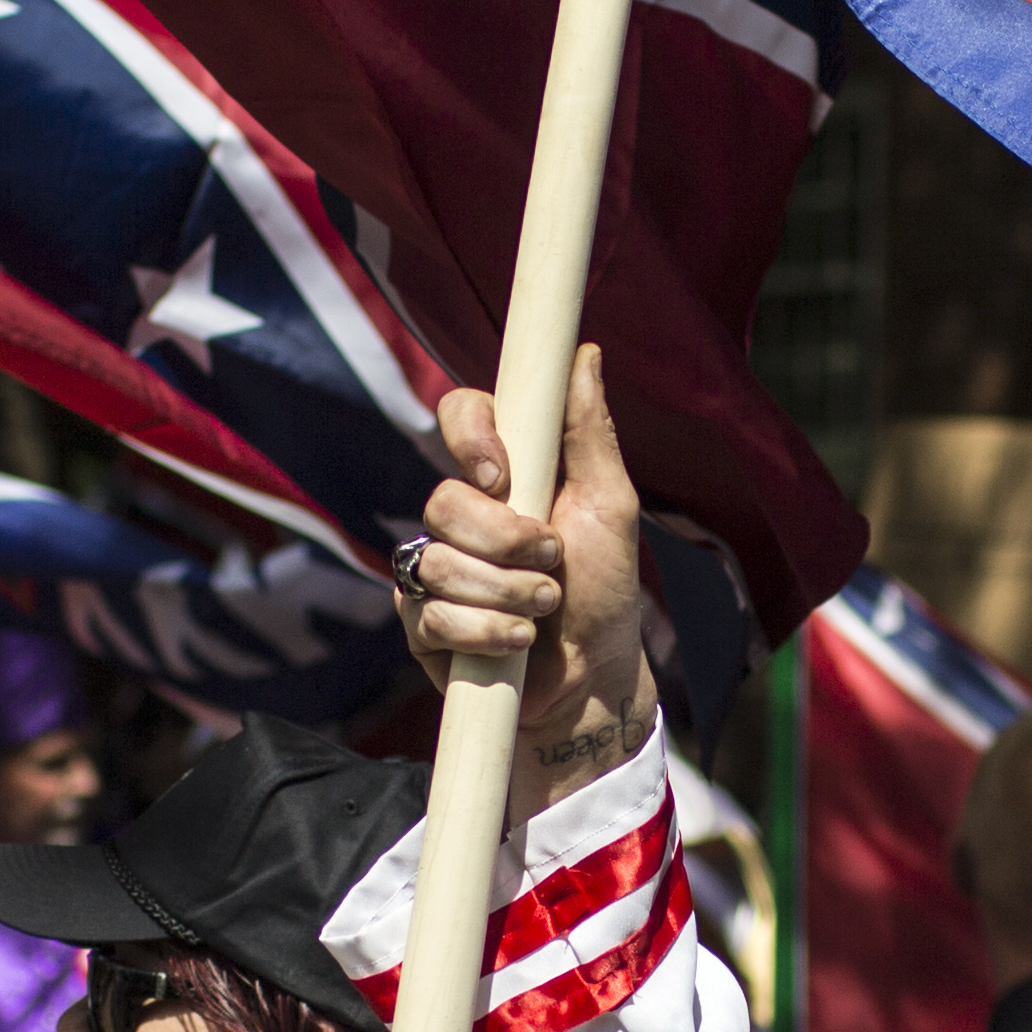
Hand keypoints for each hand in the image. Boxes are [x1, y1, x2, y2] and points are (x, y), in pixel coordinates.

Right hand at [407, 346, 655, 825]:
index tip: (504, 476)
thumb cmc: (606, 589)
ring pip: (436, 561)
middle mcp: (461, 514)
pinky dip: (486, 632)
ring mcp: (433, 567)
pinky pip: (429, 614)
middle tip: (551, 564)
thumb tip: (584, 352)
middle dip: (506, 542)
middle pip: (444, 500)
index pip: (461, 415)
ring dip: (505, 594)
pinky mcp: (420, 623)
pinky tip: (516, 644)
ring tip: (543, 612)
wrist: (593, 678)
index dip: (472, 437)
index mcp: (504, 472)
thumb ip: (590, 432)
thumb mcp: (610, 506)